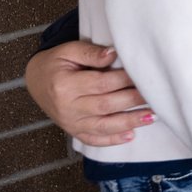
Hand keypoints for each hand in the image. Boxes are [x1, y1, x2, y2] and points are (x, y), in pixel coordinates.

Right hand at [24, 41, 152, 145]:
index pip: (101, 83)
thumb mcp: (68, 50)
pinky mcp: (73, 130)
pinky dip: (112, 140)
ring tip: (152, 116)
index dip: (124, 80)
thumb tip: (113, 54)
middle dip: (132, 101)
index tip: (144, 75)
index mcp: (65, 85)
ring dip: (129, 122)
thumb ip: (91, 53)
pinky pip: (93, 139)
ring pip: (103, 126)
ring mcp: (70, 122)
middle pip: (105, 105)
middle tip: (155, 95)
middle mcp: (68, 107)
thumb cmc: (56, 63)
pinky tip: (130, 136)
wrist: (36, 80)